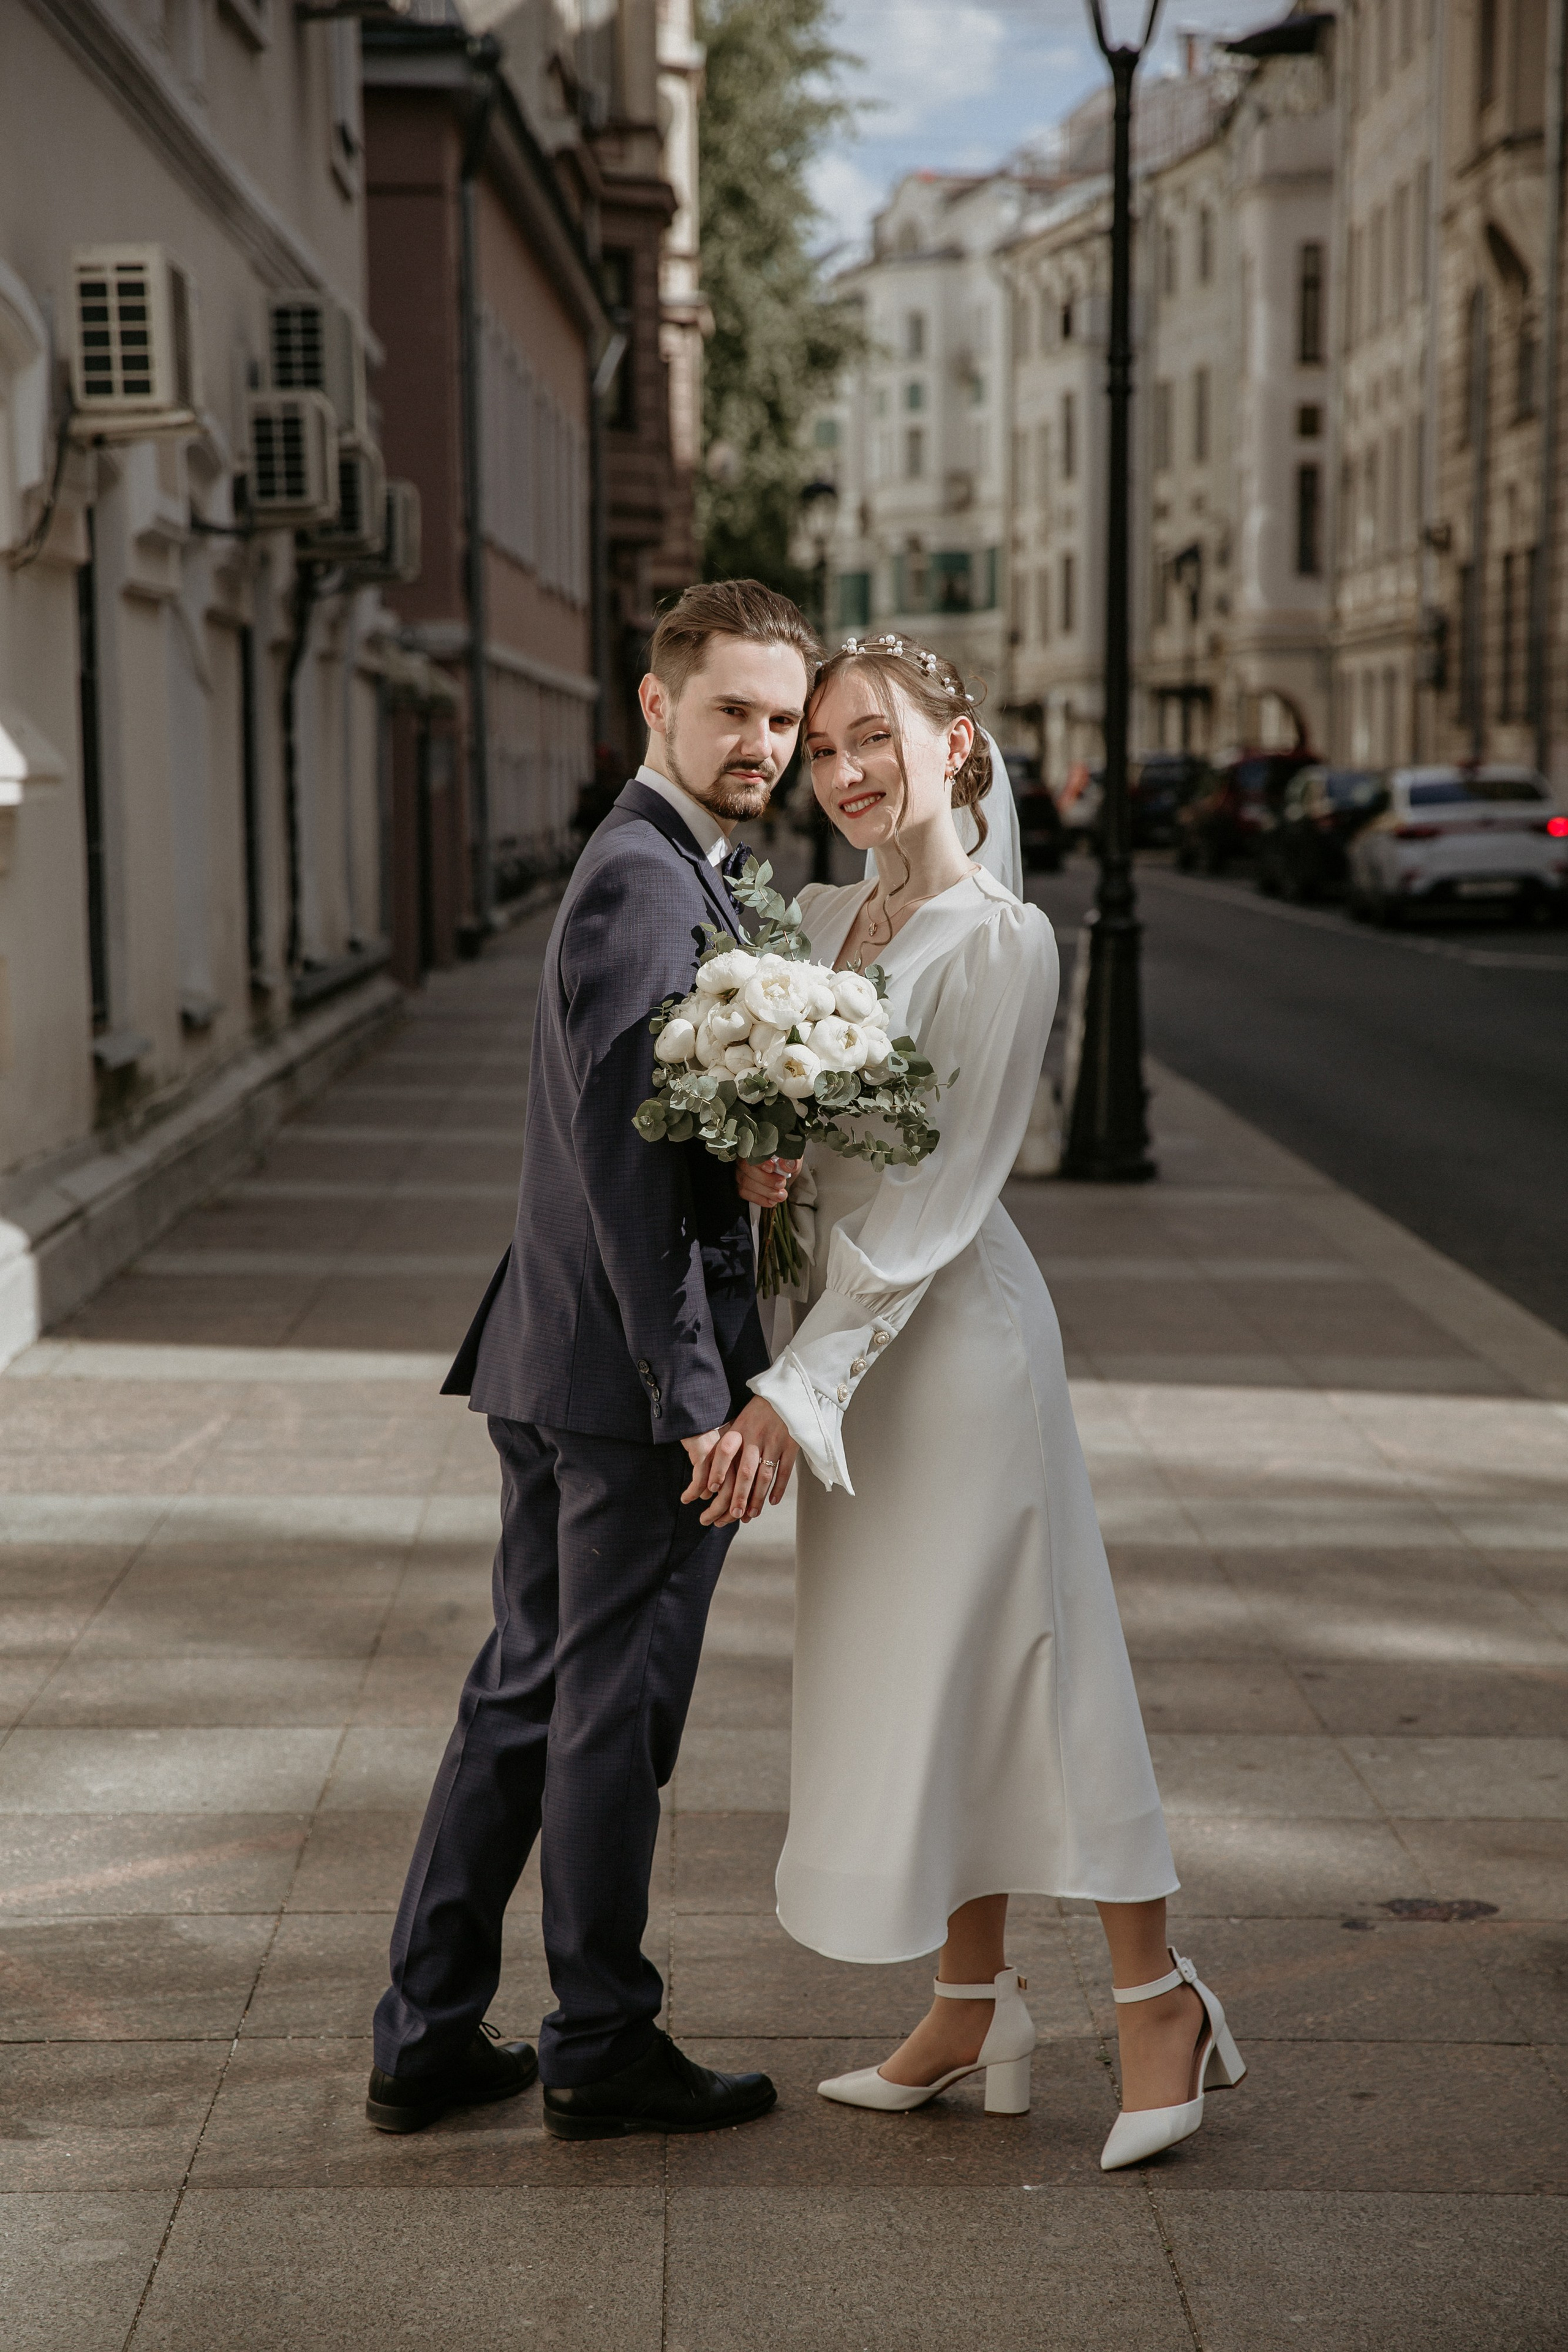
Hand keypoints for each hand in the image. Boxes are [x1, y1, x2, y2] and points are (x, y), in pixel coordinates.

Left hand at [680, 1398, 796, 1525]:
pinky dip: (779, 1487)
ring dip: (758, 1497)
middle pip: (746, 1471)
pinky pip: (785, 1470)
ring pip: (765, 1475)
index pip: (725, 1451)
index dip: (718, 1470)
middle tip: (734, 1513)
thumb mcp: (740, 1421)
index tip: (712, 1489)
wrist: (786, 1394)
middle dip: (739, 1495)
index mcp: (740, 1429)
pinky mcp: (791, 1445)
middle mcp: (756, 1436)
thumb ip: (730, 1444)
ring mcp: (775, 1442)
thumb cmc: (758, 1412)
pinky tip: (772, 1501)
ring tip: (751, 1514)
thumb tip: (713, 1475)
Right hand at [735, 1155, 800, 1208]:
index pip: (752, 1152)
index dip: (760, 1161)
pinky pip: (744, 1193)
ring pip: (745, 1183)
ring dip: (765, 1191)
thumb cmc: (786, 1162)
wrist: (785, 1174)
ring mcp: (740, 1172)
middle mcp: (744, 1158)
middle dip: (766, 1180)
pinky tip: (771, 1201)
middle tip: (781, 1184)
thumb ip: (792, 1160)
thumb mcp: (793, 1158)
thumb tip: (786, 1165)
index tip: (772, 1168)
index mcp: (757, 1146)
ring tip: (780, 1195)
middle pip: (747, 1169)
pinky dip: (759, 1199)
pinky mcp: (741, 1185)